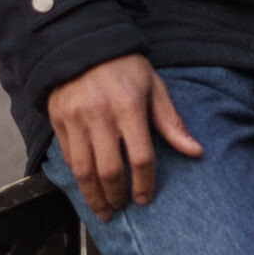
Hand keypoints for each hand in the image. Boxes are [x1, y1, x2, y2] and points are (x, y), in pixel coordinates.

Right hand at [47, 54, 202, 219]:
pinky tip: (87, 189)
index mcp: (129, 106)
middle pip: (109, 169)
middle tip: (123, 207)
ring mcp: (75, 119)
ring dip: (94, 196)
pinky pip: (68, 158)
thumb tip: (195, 151)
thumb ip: (171, 122)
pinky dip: (78, 178)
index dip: (145, 183)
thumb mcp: (154, 87)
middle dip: (117, 195)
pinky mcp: (58, 121)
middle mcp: (100, 115)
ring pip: (83, 170)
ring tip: (104, 210)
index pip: (140, 156)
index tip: (145, 198)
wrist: (81, 44)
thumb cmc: (124, 67)